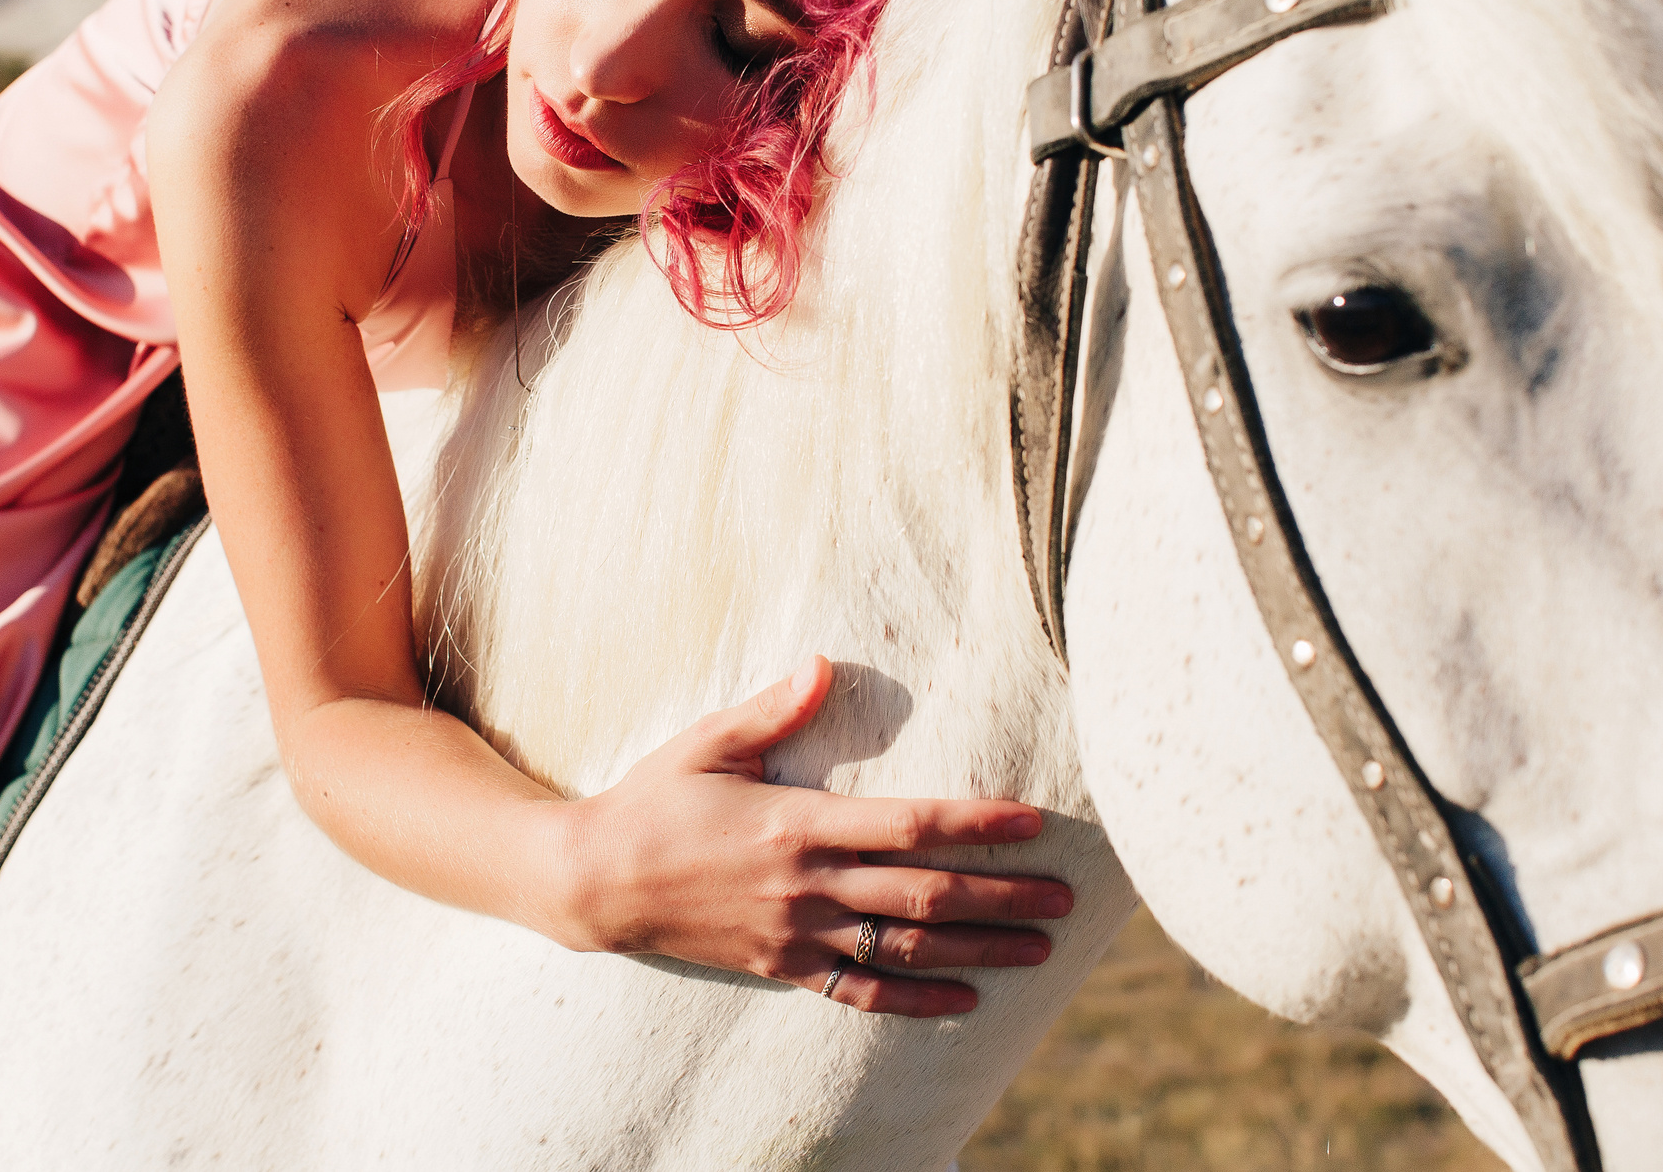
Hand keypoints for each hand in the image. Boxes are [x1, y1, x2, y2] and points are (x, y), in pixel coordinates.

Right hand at [552, 656, 1072, 1016]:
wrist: (597, 882)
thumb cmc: (655, 799)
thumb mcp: (708, 742)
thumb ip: (774, 709)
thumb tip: (823, 663)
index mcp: (798, 824)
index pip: (910, 826)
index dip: (977, 824)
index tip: (1032, 822)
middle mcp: (807, 885)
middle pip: (925, 896)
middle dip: (1002, 895)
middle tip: (1065, 897)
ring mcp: (796, 933)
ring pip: (905, 949)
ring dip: (978, 949)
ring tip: (1037, 947)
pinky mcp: (781, 967)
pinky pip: (859, 992)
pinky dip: (915, 997)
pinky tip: (963, 997)